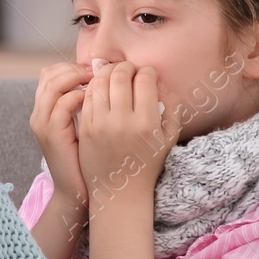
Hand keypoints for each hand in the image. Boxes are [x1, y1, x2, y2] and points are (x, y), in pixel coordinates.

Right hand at [29, 61, 93, 218]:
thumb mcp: (83, 125)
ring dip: (79, 77)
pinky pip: (63, 103)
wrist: (77, 189)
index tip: (97, 69)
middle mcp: (38, 113)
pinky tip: (96, 100)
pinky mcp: (51, 134)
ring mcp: (42, 123)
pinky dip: (80, 96)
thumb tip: (104, 79)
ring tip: (99, 81)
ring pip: (54, 84)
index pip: (51, 73)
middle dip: (77, 68)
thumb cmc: (87, 157)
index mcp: (44, 109)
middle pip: (49, 73)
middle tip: (100, 71)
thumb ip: (86, 104)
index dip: (73, 66)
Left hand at [77, 60, 179, 210]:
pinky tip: (100, 88)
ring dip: (107, 72)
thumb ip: (172, 109)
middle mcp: (122, 121)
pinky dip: (94, 87)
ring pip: (100, 82)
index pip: (145, 80)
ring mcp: (100, 124)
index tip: (148, 75)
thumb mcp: (168, 139)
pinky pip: (87, 97)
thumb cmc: (147, 164)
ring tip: (113, 74)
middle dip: (126, 67)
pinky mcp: (85, 128)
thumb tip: (163, 84)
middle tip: (129, 70)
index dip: (148, 71)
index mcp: (146, 123)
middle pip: (120, 76)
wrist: (119, 191)